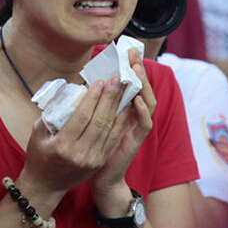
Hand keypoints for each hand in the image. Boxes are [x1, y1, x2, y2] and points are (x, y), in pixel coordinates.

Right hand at [19, 76, 132, 196]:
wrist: (46, 186)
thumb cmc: (39, 156)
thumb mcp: (37, 132)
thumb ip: (50, 112)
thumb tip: (66, 90)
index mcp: (62, 145)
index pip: (82, 117)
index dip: (93, 98)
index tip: (99, 81)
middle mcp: (80, 154)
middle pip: (99, 121)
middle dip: (109, 98)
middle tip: (116, 80)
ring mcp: (92, 160)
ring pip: (109, 129)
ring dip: (117, 107)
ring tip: (123, 89)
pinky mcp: (99, 162)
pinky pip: (112, 139)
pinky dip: (120, 122)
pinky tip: (125, 108)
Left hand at [90, 48, 156, 203]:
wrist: (100, 178)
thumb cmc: (93, 147)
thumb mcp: (91, 121)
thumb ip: (91, 104)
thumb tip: (79, 83)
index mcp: (125, 108)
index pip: (132, 83)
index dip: (131, 67)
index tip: (127, 49)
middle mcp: (135, 116)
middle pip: (142, 88)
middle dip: (138, 70)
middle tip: (133, 53)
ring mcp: (138, 128)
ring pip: (148, 102)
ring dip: (142, 86)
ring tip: (136, 71)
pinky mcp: (137, 142)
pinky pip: (144, 124)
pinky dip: (143, 111)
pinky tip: (137, 100)